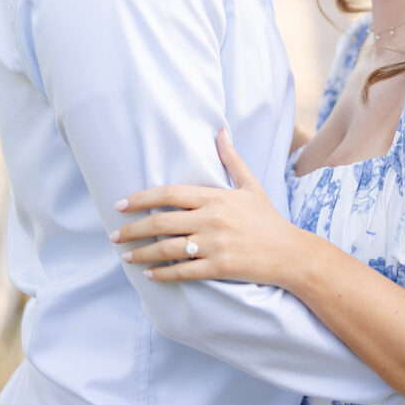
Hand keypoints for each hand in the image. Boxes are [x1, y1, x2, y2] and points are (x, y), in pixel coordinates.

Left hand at [110, 129, 302, 284]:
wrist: (290, 253)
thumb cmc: (267, 218)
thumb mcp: (251, 185)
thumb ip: (232, 159)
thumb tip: (220, 130)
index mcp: (216, 197)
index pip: (170, 194)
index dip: (142, 198)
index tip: (121, 204)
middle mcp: (211, 219)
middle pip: (161, 222)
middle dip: (132, 229)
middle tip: (114, 235)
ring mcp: (214, 244)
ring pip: (167, 249)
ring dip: (141, 253)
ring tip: (124, 256)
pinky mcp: (219, 267)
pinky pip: (183, 271)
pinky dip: (162, 273)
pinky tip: (149, 274)